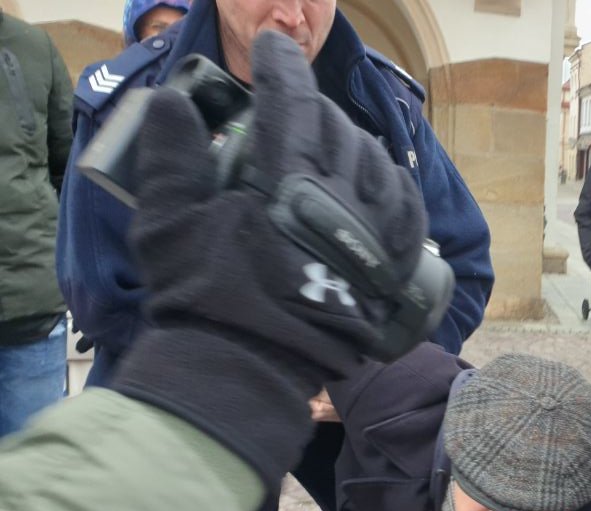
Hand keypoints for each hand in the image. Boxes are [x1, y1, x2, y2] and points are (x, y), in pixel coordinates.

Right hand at [112, 32, 427, 486]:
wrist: (248, 370)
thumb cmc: (204, 298)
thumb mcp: (168, 222)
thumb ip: (171, 156)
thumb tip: (175, 100)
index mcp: (286, 181)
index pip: (292, 102)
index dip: (283, 66)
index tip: (273, 44)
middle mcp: (342, 200)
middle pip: (337, 128)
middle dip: (311, 108)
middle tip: (288, 109)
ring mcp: (374, 234)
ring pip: (376, 162)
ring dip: (351, 144)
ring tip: (328, 146)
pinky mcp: (392, 267)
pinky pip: (405, 206)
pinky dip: (389, 185)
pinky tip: (374, 183)